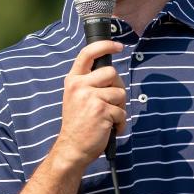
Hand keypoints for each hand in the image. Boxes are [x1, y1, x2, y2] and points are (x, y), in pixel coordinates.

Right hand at [55, 40, 126, 168]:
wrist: (72, 148)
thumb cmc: (78, 124)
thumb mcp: (76, 97)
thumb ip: (89, 83)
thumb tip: (112, 73)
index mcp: (73, 80)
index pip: (88, 53)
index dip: (105, 45)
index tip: (118, 46)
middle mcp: (79, 86)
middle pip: (112, 72)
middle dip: (117, 87)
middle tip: (111, 102)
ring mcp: (90, 97)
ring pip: (120, 93)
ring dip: (120, 107)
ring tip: (108, 118)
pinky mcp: (101, 110)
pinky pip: (122, 111)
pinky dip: (120, 122)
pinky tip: (109, 128)